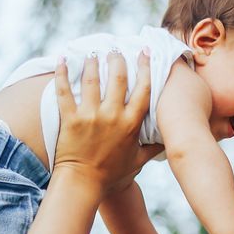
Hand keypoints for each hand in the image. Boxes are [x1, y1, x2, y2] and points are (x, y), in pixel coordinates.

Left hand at [53, 50, 163, 192]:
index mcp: (131, 123)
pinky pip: (64, 91)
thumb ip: (153, 148)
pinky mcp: (69, 119)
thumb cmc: (112, 175)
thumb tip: (170, 143)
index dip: (145, 68)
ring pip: (92, 80)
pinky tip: (62, 60)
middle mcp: (112, 116)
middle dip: (117, 59)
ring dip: (93, 62)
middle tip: (115, 50)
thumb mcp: (138, 161)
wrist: (83, 184)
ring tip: (93, 53)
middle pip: (118, 78)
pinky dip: (62, 73)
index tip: (145, 52)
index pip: (142, 89)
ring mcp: (90, 116)